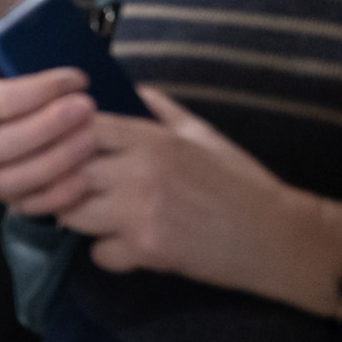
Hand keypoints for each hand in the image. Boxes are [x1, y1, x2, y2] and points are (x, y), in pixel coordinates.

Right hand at [0, 47, 98, 214]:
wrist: (43, 105)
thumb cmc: (22, 79)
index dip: (36, 91)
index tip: (75, 79)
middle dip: (47, 127)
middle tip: (86, 107)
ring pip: (10, 180)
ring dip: (56, 159)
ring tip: (90, 136)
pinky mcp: (12, 198)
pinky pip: (30, 206)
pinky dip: (59, 194)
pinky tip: (84, 174)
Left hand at [54, 89, 341, 317]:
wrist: (278, 236)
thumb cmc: (240, 182)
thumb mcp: (202, 134)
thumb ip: (160, 110)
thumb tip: (128, 87)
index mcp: (151, 138)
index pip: (81, 127)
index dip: (66, 137)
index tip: (67, 149)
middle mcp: (140, 171)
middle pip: (66, 171)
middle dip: (63, 181)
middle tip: (75, 189)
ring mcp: (140, 212)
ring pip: (72, 214)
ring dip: (78, 217)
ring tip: (97, 217)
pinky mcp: (148, 249)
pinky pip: (99, 253)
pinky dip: (108, 254)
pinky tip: (126, 248)